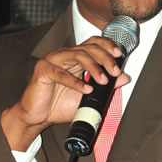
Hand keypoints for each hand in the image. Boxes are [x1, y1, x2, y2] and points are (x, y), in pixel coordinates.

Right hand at [1, 37, 129, 150]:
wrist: (38, 117)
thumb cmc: (58, 105)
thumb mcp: (88, 96)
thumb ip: (105, 86)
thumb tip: (124, 78)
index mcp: (74, 58)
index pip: (92, 43)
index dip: (106, 45)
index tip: (118, 54)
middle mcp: (64, 56)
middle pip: (88, 48)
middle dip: (104, 58)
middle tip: (114, 71)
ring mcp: (53, 61)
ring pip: (77, 55)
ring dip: (93, 67)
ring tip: (102, 81)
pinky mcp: (43, 71)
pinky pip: (61, 74)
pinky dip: (75, 82)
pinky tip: (86, 89)